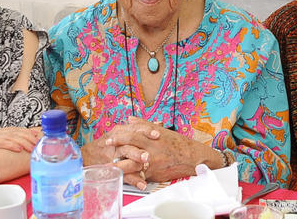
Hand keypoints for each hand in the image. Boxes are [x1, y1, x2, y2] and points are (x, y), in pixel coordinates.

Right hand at [0, 127, 40, 154]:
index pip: (15, 130)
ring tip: (32, 146)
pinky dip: (11, 144)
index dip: (27, 132)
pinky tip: (19, 148)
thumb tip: (14, 152)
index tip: (37, 136)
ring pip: (10, 136)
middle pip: (15, 132)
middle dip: (29, 137)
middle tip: (38, 142)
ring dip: (23, 141)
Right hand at [81, 119, 159, 189]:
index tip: (157, 134)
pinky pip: (124, 174)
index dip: (146, 131)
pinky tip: (142, 184)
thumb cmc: (109, 142)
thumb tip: (159, 124)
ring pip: (124, 159)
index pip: (134, 129)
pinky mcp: (112, 169)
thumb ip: (140, 128)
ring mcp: (113, 157)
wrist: (88, 154)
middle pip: (128, 145)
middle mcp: (117, 143)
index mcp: (121, 132)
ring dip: (135, 163)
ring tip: (145, 167)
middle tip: (148, 154)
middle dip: (138, 150)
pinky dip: (134, 180)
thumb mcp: (122, 131)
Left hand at [104, 117, 219, 183]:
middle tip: (106, 153)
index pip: (131, 134)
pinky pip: (140, 176)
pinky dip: (132, 177)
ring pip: (133, 165)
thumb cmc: (176, 143)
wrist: (190, 157)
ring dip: (120, 167)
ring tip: (110, 168)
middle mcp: (150, 149)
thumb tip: (129, 118)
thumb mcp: (161, 130)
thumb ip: (143, 124)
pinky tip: (125, 177)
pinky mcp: (154, 174)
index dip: (119, 136)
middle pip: (129, 149)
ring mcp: (152, 163)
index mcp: (151, 137)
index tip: (110, 138)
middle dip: (116, 152)